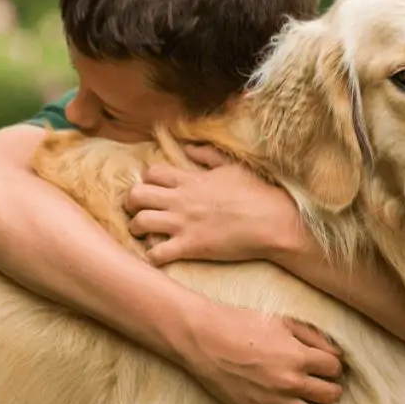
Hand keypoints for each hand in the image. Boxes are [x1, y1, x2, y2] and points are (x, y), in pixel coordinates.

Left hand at [125, 144, 303, 265]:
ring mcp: (184, 224)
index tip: (153, 189)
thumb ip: (208, 155)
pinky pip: (156, 254)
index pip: (152, 173)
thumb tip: (189, 147)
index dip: (147, 180)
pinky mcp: (190, 247)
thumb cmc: (258, 193)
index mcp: (191, 180)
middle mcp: (181, 200)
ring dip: (136, 229)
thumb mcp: (233, 166)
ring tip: (143, 234)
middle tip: (137, 211)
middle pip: (136, 195)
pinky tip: (158, 256)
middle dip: (130, 203)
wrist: (273, 222)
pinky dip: (151, 256)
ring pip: (139, 223)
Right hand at [180, 300, 344, 403]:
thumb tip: (336, 352)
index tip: (326, 363)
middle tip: (322, 380)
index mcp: (298, 356)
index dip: (333, 364)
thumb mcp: (282, 321)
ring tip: (311, 399)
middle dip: (331, 386)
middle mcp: (289, 382)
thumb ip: (313, 336)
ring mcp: (273, 401)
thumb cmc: (241, 324)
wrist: (204, 339)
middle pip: (330, 395)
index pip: (335, 368)